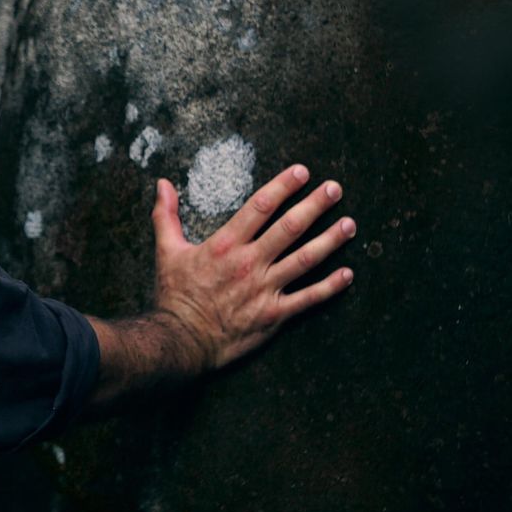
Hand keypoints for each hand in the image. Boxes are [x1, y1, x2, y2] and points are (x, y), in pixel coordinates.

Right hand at [151, 164, 356, 370]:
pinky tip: (347, 274)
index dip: (283, 186)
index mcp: (225, 244)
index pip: (260, 207)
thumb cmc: (174, 295)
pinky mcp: (274, 314)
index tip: (301, 172)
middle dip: (315, 206)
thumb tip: (162, 184)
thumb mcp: (167, 250)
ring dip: (330, 240)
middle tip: (335, 189)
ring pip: (305, 260)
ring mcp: (264, 289)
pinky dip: (330, 286)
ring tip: (349, 224)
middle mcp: (249, 263)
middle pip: (289, 228)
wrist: (181, 339)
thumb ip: (166, 215)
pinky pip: (308, 298)